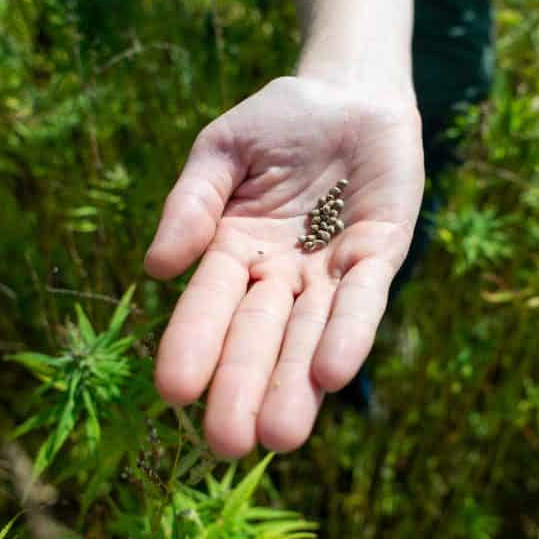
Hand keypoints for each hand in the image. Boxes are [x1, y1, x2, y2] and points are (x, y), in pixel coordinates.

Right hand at [145, 76, 422, 457]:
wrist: (349, 93)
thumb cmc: (280, 124)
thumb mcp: (223, 152)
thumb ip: (193, 203)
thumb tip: (158, 266)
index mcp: (234, 252)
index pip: (210, 306)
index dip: (194, 345)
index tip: (174, 391)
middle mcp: (282, 275)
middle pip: (260, 338)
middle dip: (244, 388)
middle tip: (227, 444)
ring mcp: (332, 270)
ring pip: (310, 334)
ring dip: (296, 383)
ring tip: (280, 435)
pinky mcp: (380, 254)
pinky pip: (363, 299)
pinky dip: (349, 333)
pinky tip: (332, 372)